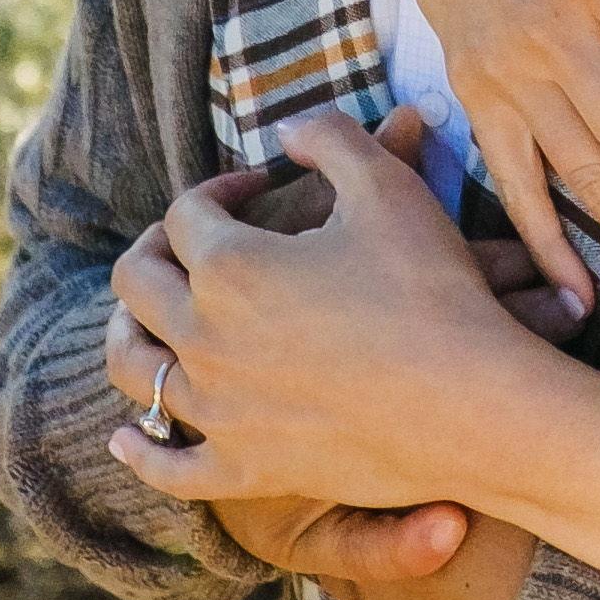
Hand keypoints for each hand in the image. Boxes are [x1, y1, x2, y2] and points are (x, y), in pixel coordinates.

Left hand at [105, 168, 475, 579]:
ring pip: (135, 369)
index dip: (219, 188)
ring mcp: (219, 411)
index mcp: (229, 266)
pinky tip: (127, 438)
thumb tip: (290, 130)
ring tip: (144, 321)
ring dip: (129, 334)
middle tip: (189, 242)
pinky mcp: (245, 469)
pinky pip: (171, 467)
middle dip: (156, 248)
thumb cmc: (432, 290)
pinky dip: (143, 450)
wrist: (472, 404)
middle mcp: (204, 338)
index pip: (187, 213)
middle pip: (137, 284)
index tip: (259, 186)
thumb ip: (331, 138)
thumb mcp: (389, 187)